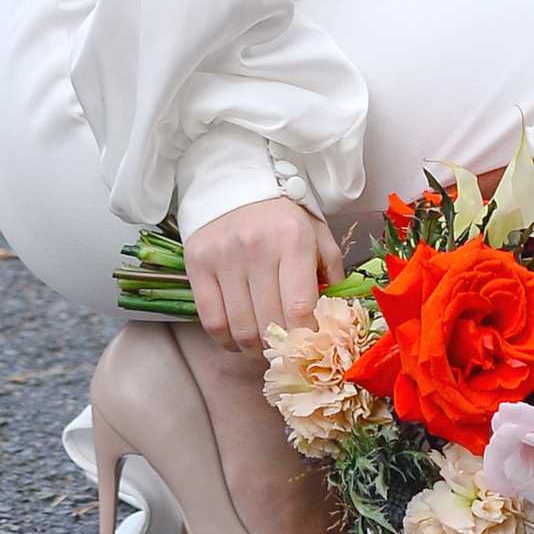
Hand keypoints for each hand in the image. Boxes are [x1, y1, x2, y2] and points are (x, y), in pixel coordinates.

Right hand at [181, 192, 341, 357]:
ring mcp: (223, 257)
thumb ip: (332, 274)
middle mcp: (256, 247)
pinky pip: (212, 323)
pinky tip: (239, 339)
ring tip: (264, 349)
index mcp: (292, 239)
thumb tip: (336, 320)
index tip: (310, 349)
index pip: (300, 308)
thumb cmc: (283, 215)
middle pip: (269, 324)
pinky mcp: (197, 264)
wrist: (235, 180)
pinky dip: (227, 342)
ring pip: (241, 329)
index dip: (306, 338)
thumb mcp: (317, 234)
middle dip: (281, 349)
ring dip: (254, 351)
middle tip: (286, 354)